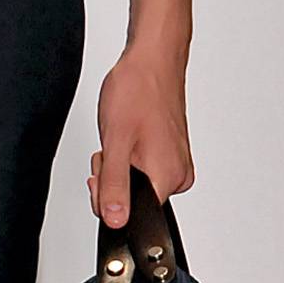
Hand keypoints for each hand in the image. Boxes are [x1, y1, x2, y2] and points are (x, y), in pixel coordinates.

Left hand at [89, 44, 192, 229]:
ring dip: (118, 165)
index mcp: (168, 178)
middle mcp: (178, 176)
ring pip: (134, 185)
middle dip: (111, 178)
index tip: (105, 169)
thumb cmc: (138, 91)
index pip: (130, 215)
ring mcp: (177, 166)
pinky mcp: (172, 156)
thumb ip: (114, 186)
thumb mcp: (116, 141)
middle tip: (114, 146)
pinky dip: (128, 157)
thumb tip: (115, 221)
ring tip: (123, 135)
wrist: (153, 61)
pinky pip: (142, 170)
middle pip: (132, 201)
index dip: (108, 197)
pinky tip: (130, 136)